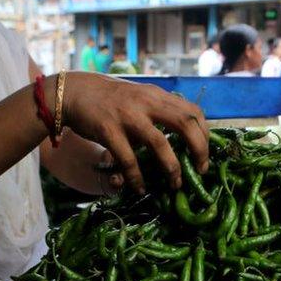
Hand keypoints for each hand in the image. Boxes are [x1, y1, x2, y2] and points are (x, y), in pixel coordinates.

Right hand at [61, 72, 208, 193]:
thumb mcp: (141, 98)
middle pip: (185, 123)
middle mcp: (147, 102)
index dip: (205, 134)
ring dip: (172, 167)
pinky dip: (136, 177)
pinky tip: (140, 188)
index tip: (204, 154)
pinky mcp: (108, 130)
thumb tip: (184, 138)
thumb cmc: (111, 100)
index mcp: (158, 95)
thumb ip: (160, 112)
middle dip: (199, 149)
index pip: (193, 112)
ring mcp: (128, 116)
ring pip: (160, 143)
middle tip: (201, 170)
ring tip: (176, 184)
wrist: (75, 92)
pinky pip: (128, 159)